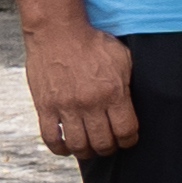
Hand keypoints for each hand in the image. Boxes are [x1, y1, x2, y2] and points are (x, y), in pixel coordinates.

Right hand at [21, 20, 139, 159]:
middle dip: (110, 148)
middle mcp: (89, 103)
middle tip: (110, 144)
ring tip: (90, 147)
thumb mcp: (123, 59)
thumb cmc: (94, 43)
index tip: (128, 139)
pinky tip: (67, 147)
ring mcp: (65, 106)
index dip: (130, 140)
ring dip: (86, 151)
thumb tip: (137, 104)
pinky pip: (51, 138)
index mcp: (113, 92)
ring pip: (78, 145)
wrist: (57, 32)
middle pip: (103, 143)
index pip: (126, 131)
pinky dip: (60, 148)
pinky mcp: (44, 107)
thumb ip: (129, 84)